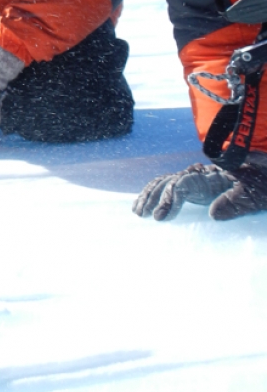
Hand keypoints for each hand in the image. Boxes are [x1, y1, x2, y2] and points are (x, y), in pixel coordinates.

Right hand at [133, 159, 266, 220]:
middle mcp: (199, 175)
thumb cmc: (262, 183)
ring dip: (150, 194)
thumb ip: (236, 202)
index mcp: (210, 175)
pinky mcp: (198, 187)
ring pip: (166, 182)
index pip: (181, 183)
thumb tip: (212, 215)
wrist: (265, 175)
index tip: (159, 217)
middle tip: (142, 215)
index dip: (168, 199)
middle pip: (167, 181)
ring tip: (137, 212)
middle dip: (152, 196)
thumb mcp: (255, 193)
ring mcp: (197, 180)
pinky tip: (149, 206)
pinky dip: (158, 195)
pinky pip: (172, 188)